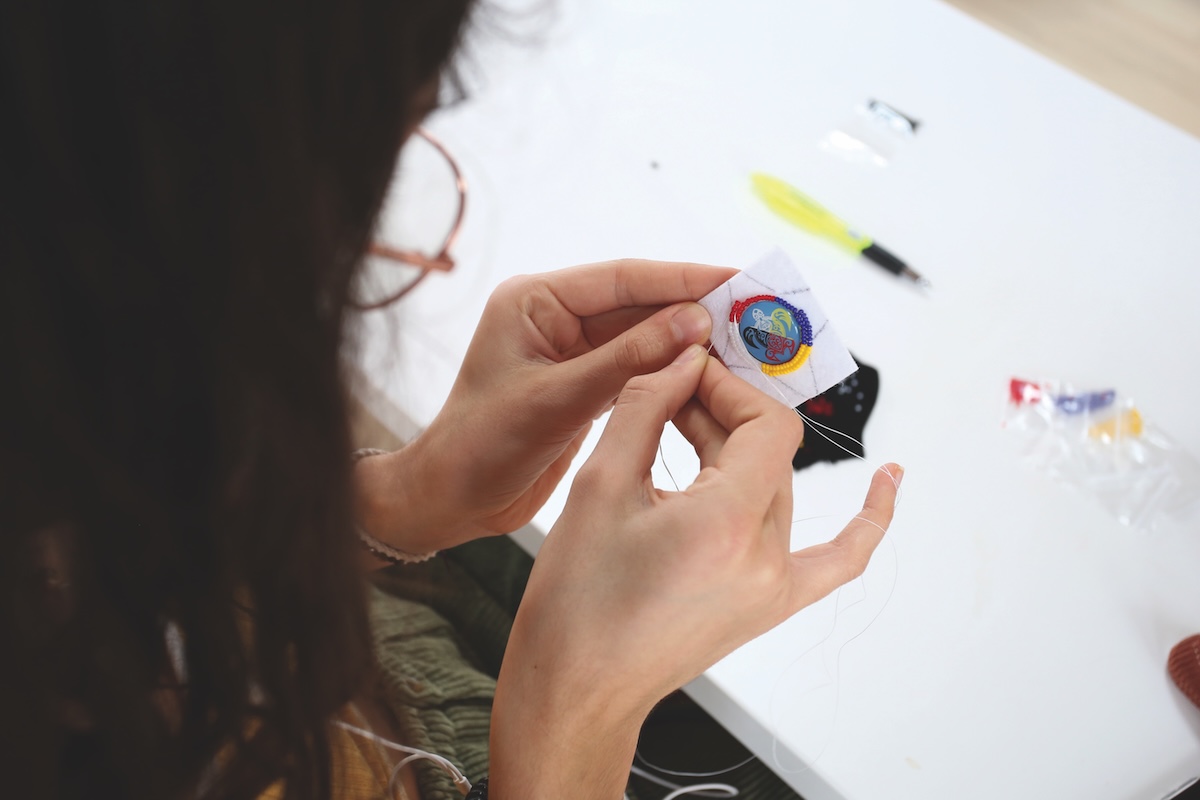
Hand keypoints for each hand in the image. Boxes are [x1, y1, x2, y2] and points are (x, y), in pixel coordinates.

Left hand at [354, 259, 735, 554]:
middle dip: (696, 308)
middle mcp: (555, 318)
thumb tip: (694, 322)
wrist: (449, 501)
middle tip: (758, 311)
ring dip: (690, 341)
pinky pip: (638, 368)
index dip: (684, 279)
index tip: (738, 282)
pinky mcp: (582, 384)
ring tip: (748, 343)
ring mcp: (570, 351)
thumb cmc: (482, 447)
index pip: (623, 278)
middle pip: (639, 303)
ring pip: (643, 336)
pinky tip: (712, 374)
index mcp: (535, 301)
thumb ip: (627, 359)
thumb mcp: (558, 400)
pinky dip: (673, 372)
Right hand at [489, 347, 899, 797]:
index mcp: (727, 525)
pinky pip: (840, 559)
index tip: (688, 371)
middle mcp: (765, 558)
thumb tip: (679, 363)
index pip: (765, 424)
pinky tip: (888, 482)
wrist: (579, 686)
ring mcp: (776, 586)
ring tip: (689, 424)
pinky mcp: (772, 605)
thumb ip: (644, 409)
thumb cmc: (577, 602)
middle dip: (719, 411)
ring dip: (741, 449)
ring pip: (779, 488)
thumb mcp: (598, 486)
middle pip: (769, 452)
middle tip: (668, 393)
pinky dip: (866, 520)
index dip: (728, 386)